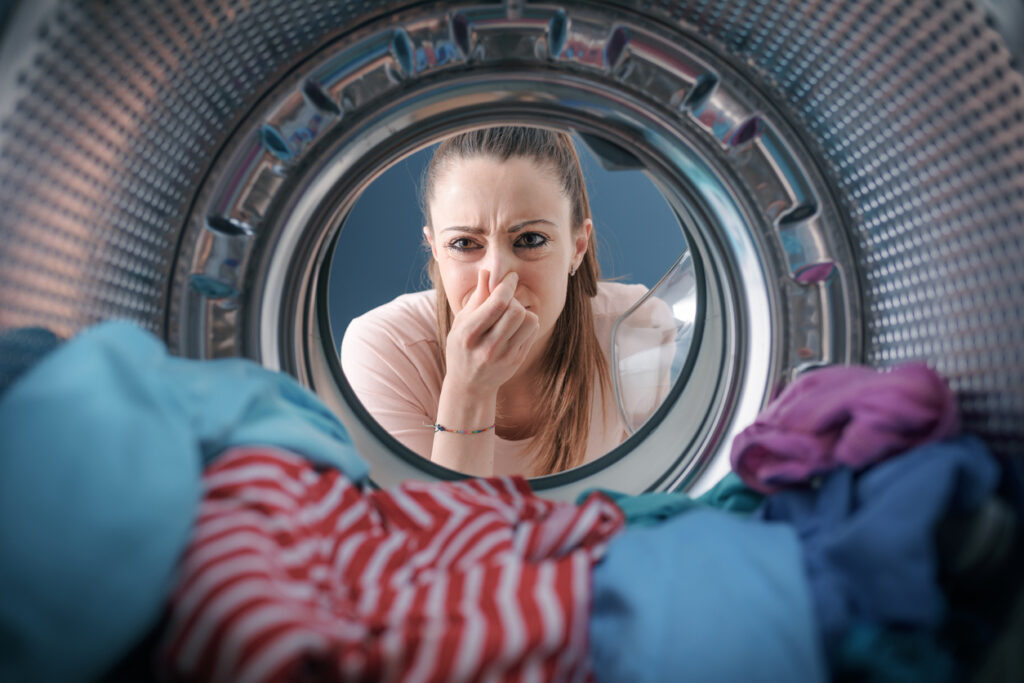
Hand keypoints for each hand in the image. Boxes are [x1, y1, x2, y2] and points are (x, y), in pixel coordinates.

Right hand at [443, 269, 540, 398]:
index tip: (510, 277)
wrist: (469, 385)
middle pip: (516, 310)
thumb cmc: (462, 347)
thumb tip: (487, 272)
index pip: (497, 303)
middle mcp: (487, 347)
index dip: (507, 284)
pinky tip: (513, 327)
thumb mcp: (461, 322)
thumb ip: (476, 297)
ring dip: (522, 311)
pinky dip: (526, 323)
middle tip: (506, 301)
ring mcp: (504, 356)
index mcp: (468, 334)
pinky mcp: (517, 360)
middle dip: (513, 299)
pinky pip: (532, 331)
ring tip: (510, 315)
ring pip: (529, 320)